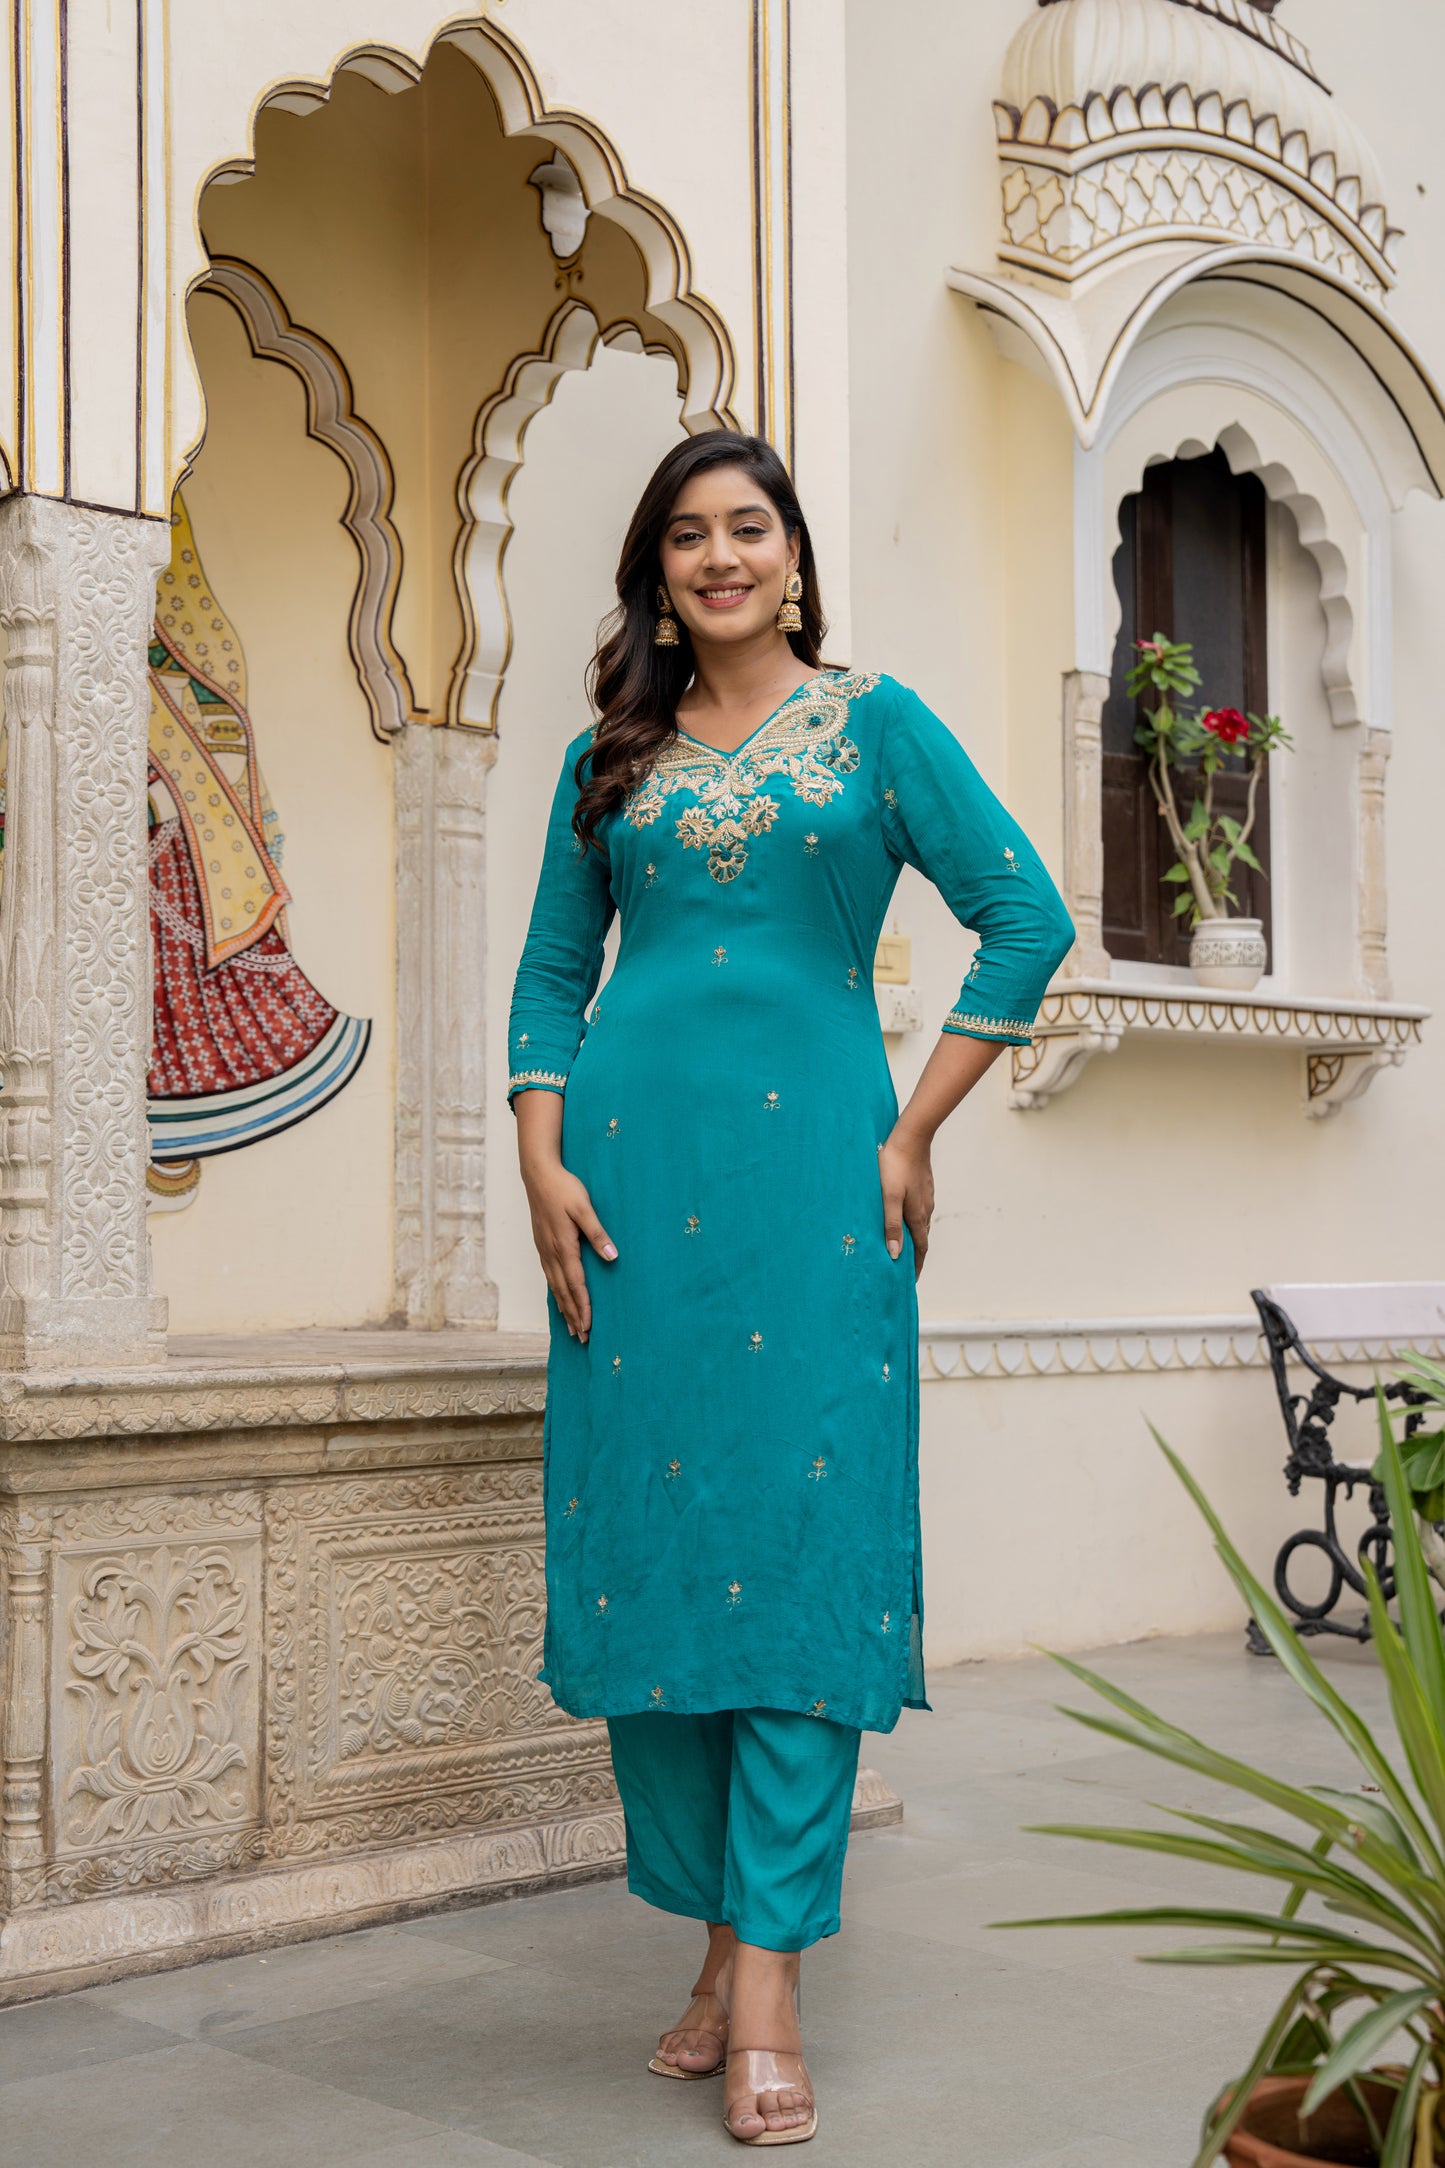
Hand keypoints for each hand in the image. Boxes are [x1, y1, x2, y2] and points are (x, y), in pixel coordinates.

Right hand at [521, 1158, 616, 1339]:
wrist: (538, 1174)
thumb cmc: (563, 1188)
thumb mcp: (584, 1207)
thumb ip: (597, 1233)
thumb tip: (612, 1257)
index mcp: (563, 1246)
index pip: (575, 1284)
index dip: (582, 1307)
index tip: (588, 1327)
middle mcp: (551, 1253)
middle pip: (563, 1291)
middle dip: (573, 1316)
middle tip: (581, 1338)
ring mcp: (544, 1249)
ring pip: (555, 1286)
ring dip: (564, 1308)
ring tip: (571, 1328)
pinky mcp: (542, 1245)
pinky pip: (549, 1276)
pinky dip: (556, 1293)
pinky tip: (559, 1298)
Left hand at [878, 1126, 933, 1280]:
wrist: (911, 1137)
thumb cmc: (895, 1166)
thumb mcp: (889, 1198)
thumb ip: (891, 1225)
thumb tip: (895, 1254)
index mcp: (917, 1216)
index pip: (920, 1249)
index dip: (916, 1266)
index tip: (912, 1281)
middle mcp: (925, 1209)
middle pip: (922, 1239)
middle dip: (915, 1256)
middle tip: (906, 1269)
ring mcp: (926, 1197)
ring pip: (920, 1224)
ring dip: (914, 1238)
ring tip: (904, 1247)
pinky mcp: (923, 1186)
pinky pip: (919, 1211)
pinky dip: (913, 1222)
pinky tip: (905, 1218)